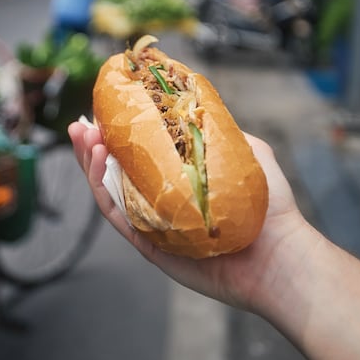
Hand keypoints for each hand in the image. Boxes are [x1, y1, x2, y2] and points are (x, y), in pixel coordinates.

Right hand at [67, 121, 318, 311]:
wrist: (279, 254)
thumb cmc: (269, 207)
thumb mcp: (247, 152)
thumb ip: (220, 131)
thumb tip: (196, 105)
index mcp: (178, 181)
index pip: (139, 155)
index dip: (117, 134)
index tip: (104, 111)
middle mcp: (161, 201)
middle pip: (115, 173)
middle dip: (93, 148)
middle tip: (81, 126)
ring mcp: (153, 223)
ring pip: (109, 193)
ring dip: (90, 164)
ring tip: (85, 138)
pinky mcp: (149, 245)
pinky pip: (118, 216)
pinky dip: (102, 190)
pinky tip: (99, 163)